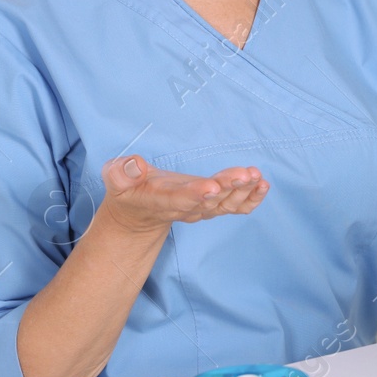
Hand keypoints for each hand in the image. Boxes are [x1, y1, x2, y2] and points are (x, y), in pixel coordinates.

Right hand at [96, 155, 268, 236]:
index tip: (211, 187)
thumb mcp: (114, 178)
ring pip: (225, 204)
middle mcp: (184, 208)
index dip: (195, 194)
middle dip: (228, 187)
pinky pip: (234, 208)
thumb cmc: (128, 191)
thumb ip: (121, 172)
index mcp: (160, 201)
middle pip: (209, 201)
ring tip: (256, 175)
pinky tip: (262, 185)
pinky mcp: (211, 206)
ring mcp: (200, 209)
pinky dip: (250, 199)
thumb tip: (135, 164)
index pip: (179, 199)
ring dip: (243, 191)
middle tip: (245, 174)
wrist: (139, 213)